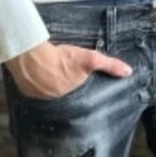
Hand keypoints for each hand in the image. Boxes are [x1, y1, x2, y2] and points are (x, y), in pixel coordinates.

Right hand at [5, 40, 131, 99]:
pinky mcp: (27, 92)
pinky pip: (35, 90)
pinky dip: (37, 85)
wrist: (31, 56)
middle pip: (64, 95)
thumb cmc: (61, 58)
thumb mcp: (88, 59)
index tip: (78, 82)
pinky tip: (38, 76)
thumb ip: (108, 65)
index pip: (77, 97)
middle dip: (65, 86)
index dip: (78, 89)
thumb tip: (128, 72)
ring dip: (51, 86)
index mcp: (71, 97)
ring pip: (49, 93)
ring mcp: (40, 97)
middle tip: (65, 75)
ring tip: (52, 75)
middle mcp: (56, 100)